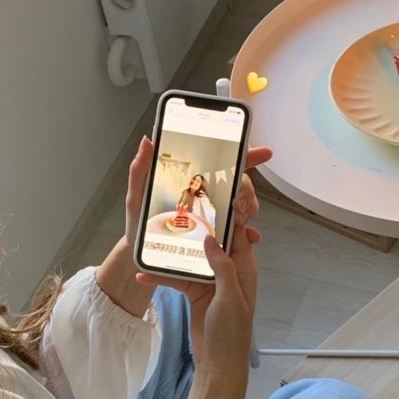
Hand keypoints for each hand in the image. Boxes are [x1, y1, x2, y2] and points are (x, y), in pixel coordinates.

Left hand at [125, 135, 271, 251]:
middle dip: (248, 189)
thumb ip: (140, 170)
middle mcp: (206, 196)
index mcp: (190, 182)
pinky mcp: (216, 236)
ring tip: (240, 220)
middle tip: (240, 202)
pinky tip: (248, 236)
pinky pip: (238, 232)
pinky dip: (247, 233)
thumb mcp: (136, 197)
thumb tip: (148, 141)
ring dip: (249, 208)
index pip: (221, 163)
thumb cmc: (138, 226)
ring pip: (243, 205)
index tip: (262, 153)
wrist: (140, 257)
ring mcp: (214, 215)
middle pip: (239, 183)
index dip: (244, 155)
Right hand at [135, 209, 258, 372]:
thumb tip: (210, 238)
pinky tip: (144, 275)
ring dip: (172, 254)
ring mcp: (210, 283)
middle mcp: (228, 272)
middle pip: (211, 243)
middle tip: (176, 211)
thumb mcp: (229, 297)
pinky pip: (177, 279)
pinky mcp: (195, 294)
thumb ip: (222, 267)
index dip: (230, 215)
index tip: (217, 196)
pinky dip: (162, 277)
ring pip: (190, 259)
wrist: (218, 364)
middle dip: (196, 228)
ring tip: (153, 242)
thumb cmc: (231, 333)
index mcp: (243, 269)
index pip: (239, 235)